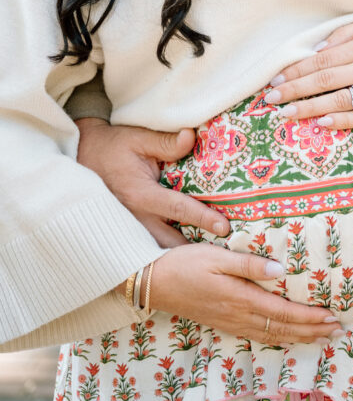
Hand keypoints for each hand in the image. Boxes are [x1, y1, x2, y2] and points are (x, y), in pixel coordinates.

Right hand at [76, 118, 230, 246]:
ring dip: (181, 256)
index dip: (202, 217)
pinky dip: (166, 255)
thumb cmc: (112, 147)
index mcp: (140, 194)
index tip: (224, 227)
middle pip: (170, 242)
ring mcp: (129, 228)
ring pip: (159, 252)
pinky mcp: (127, 232)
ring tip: (210, 263)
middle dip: (195, 251)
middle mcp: (135, 217)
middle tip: (224, 258)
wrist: (81, 157)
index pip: (177, 208)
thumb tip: (191, 137)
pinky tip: (185, 259)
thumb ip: (166, 142)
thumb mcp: (138, 138)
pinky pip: (149, 249)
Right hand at [147, 244, 341, 344]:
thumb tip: (282, 271)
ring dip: (299, 337)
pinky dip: (279, 339)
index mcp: (242, 298)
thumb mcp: (217, 257)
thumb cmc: (185, 263)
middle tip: (337, 331)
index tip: (332, 317)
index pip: (284, 313)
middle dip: (312, 331)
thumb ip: (249, 264)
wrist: (153, 283)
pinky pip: (259, 336)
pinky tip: (286, 337)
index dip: (310, 317)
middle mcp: (239, 316)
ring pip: (273, 336)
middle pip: (283, 329)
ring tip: (321, 338)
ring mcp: (231, 323)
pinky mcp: (223, 324)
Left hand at [264, 18, 352, 128]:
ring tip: (287, 114)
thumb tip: (316, 48)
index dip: (297, 71)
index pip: (322, 60)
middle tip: (271, 99)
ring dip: (310, 108)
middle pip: (325, 80)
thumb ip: (344, 34)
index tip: (277, 80)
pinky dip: (341, 121)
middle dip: (295, 90)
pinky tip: (322, 123)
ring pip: (340, 100)